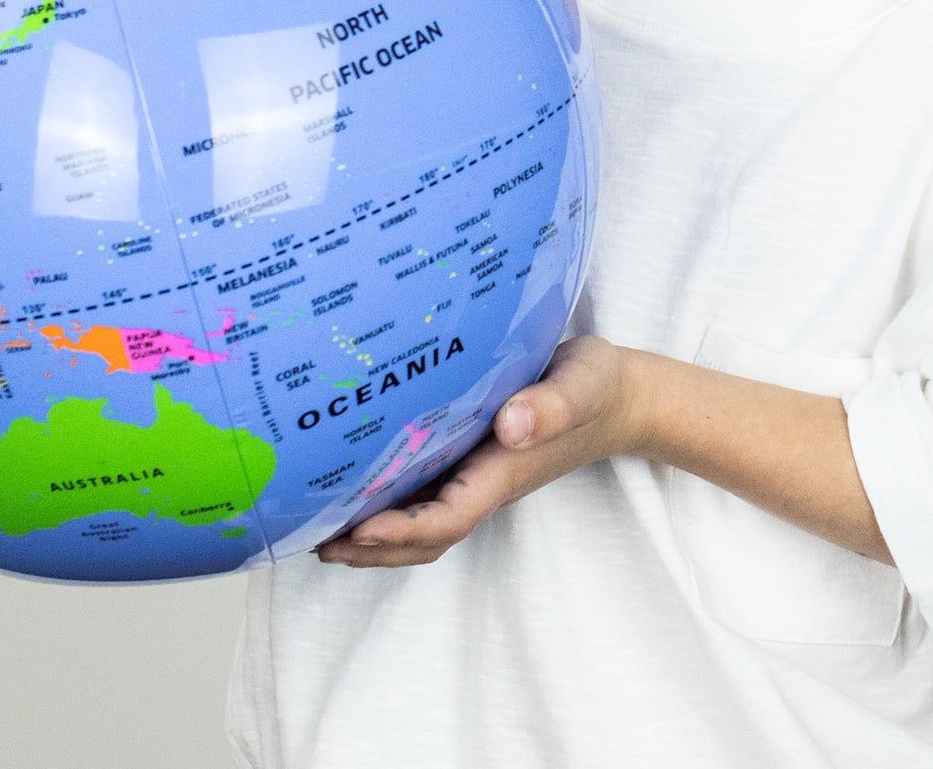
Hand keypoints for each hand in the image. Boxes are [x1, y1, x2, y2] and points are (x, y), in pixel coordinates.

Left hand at [312, 335, 642, 567]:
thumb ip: (551, 405)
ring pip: (421, 520)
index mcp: (504, 473)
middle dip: (371, 547)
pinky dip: (388, 502)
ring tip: (319, 528)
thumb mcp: (580, 386)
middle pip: (424, 535)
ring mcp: (478, 474)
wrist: (618, 393)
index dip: (402, 531)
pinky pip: (425, 491)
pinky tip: (354, 486)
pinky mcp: (472, 455)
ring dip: (373, 534)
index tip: (359, 529)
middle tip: (314, 542)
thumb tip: (511, 424)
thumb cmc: (597, 387)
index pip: (447, 518)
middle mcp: (485, 482)